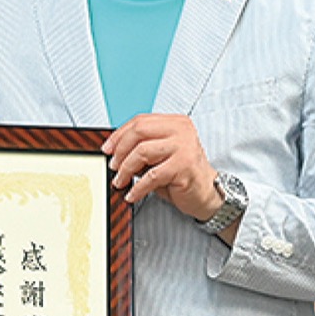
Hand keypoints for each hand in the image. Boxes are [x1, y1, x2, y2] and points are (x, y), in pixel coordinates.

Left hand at [102, 114, 217, 219]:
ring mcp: (184, 148)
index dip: (119, 135)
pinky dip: (138, 187)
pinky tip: (132, 194)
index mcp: (175, 123)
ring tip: (120, 180)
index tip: (107, 148)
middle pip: (139, 132)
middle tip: (113, 165)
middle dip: (120, 150)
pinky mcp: (183, 167)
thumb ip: (143, 146)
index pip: (140, 121)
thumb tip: (114, 151)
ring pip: (142, 152)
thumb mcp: (161, 153)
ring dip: (126, 169)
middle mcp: (181, 131)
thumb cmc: (183, 173)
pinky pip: (151, 176)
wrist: (207, 192)